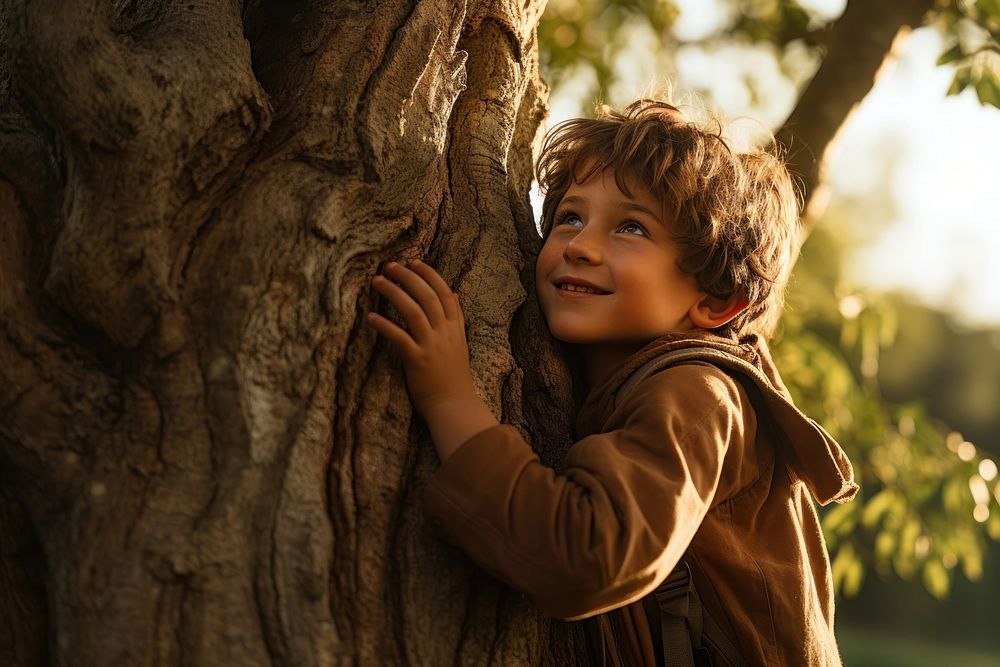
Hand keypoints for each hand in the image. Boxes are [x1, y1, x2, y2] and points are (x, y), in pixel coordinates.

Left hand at [366, 260, 497, 458]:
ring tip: (377, 281)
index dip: (429, 275)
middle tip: (389, 266)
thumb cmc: (453, 377)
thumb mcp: (459, 343)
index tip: (414, 262)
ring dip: (393, 293)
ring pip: (413, 311)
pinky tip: (370, 317)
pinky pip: (399, 338)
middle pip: (427, 296)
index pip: (444, 293)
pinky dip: (384, 325)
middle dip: (407, 277)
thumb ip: (456, 318)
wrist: (454, 406)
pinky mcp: (417, 360)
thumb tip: (454, 294)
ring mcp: (432, 346)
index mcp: (455, 328)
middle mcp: (445, 333)